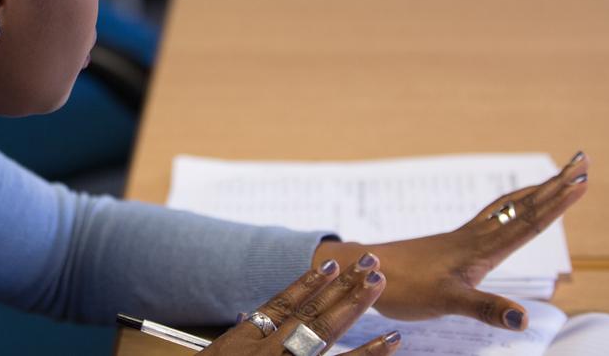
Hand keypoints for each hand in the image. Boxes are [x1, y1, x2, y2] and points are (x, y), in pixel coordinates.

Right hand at [202, 256, 400, 354]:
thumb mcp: (216, 354)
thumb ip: (239, 336)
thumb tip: (248, 315)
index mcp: (241, 342)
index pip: (280, 304)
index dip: (307, 282)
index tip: (331, 262)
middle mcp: (264, 350)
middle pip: (309, 313)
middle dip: (343, 286)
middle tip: (371, 263)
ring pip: (324, 335)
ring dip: (356, 308)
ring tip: (380, 286)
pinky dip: (366, 354)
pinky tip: (391, 341)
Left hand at [313, 151, 588, 331]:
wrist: (363, 271)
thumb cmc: (402, 287)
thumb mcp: (446, 302)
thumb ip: (484, 308)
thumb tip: (523, 318)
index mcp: (480, 248)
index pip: (527, 221)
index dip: (556, 202)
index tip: (580, 178)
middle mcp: (476, 237)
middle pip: (523, 207)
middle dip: (555, 187)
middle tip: (582, 160)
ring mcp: (465, 239)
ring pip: (508, 209)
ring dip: (536, 193)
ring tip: (559, 178)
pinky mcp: (455, 245)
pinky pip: (493, 218)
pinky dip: (512, 206)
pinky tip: (513, 207)